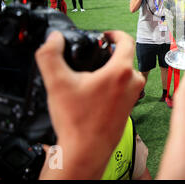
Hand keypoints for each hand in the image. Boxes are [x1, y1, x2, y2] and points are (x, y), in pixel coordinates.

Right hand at [36, 30, 144, 178]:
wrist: (87, 150)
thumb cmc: (77, 121)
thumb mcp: (57, 83)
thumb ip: (50, 55)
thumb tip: (53, 39)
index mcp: (121, 71)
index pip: (126, 40)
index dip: (114, 33)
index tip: (104, 35)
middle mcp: (133, 82)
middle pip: (126, 57)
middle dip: (111, 53)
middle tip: (96, 54)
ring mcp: (134, 95)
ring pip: (126, 73)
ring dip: (113, 69)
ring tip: (94, 73)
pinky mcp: (131, 106)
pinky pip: (126, 87)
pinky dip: (114, 84)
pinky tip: (98, 91)